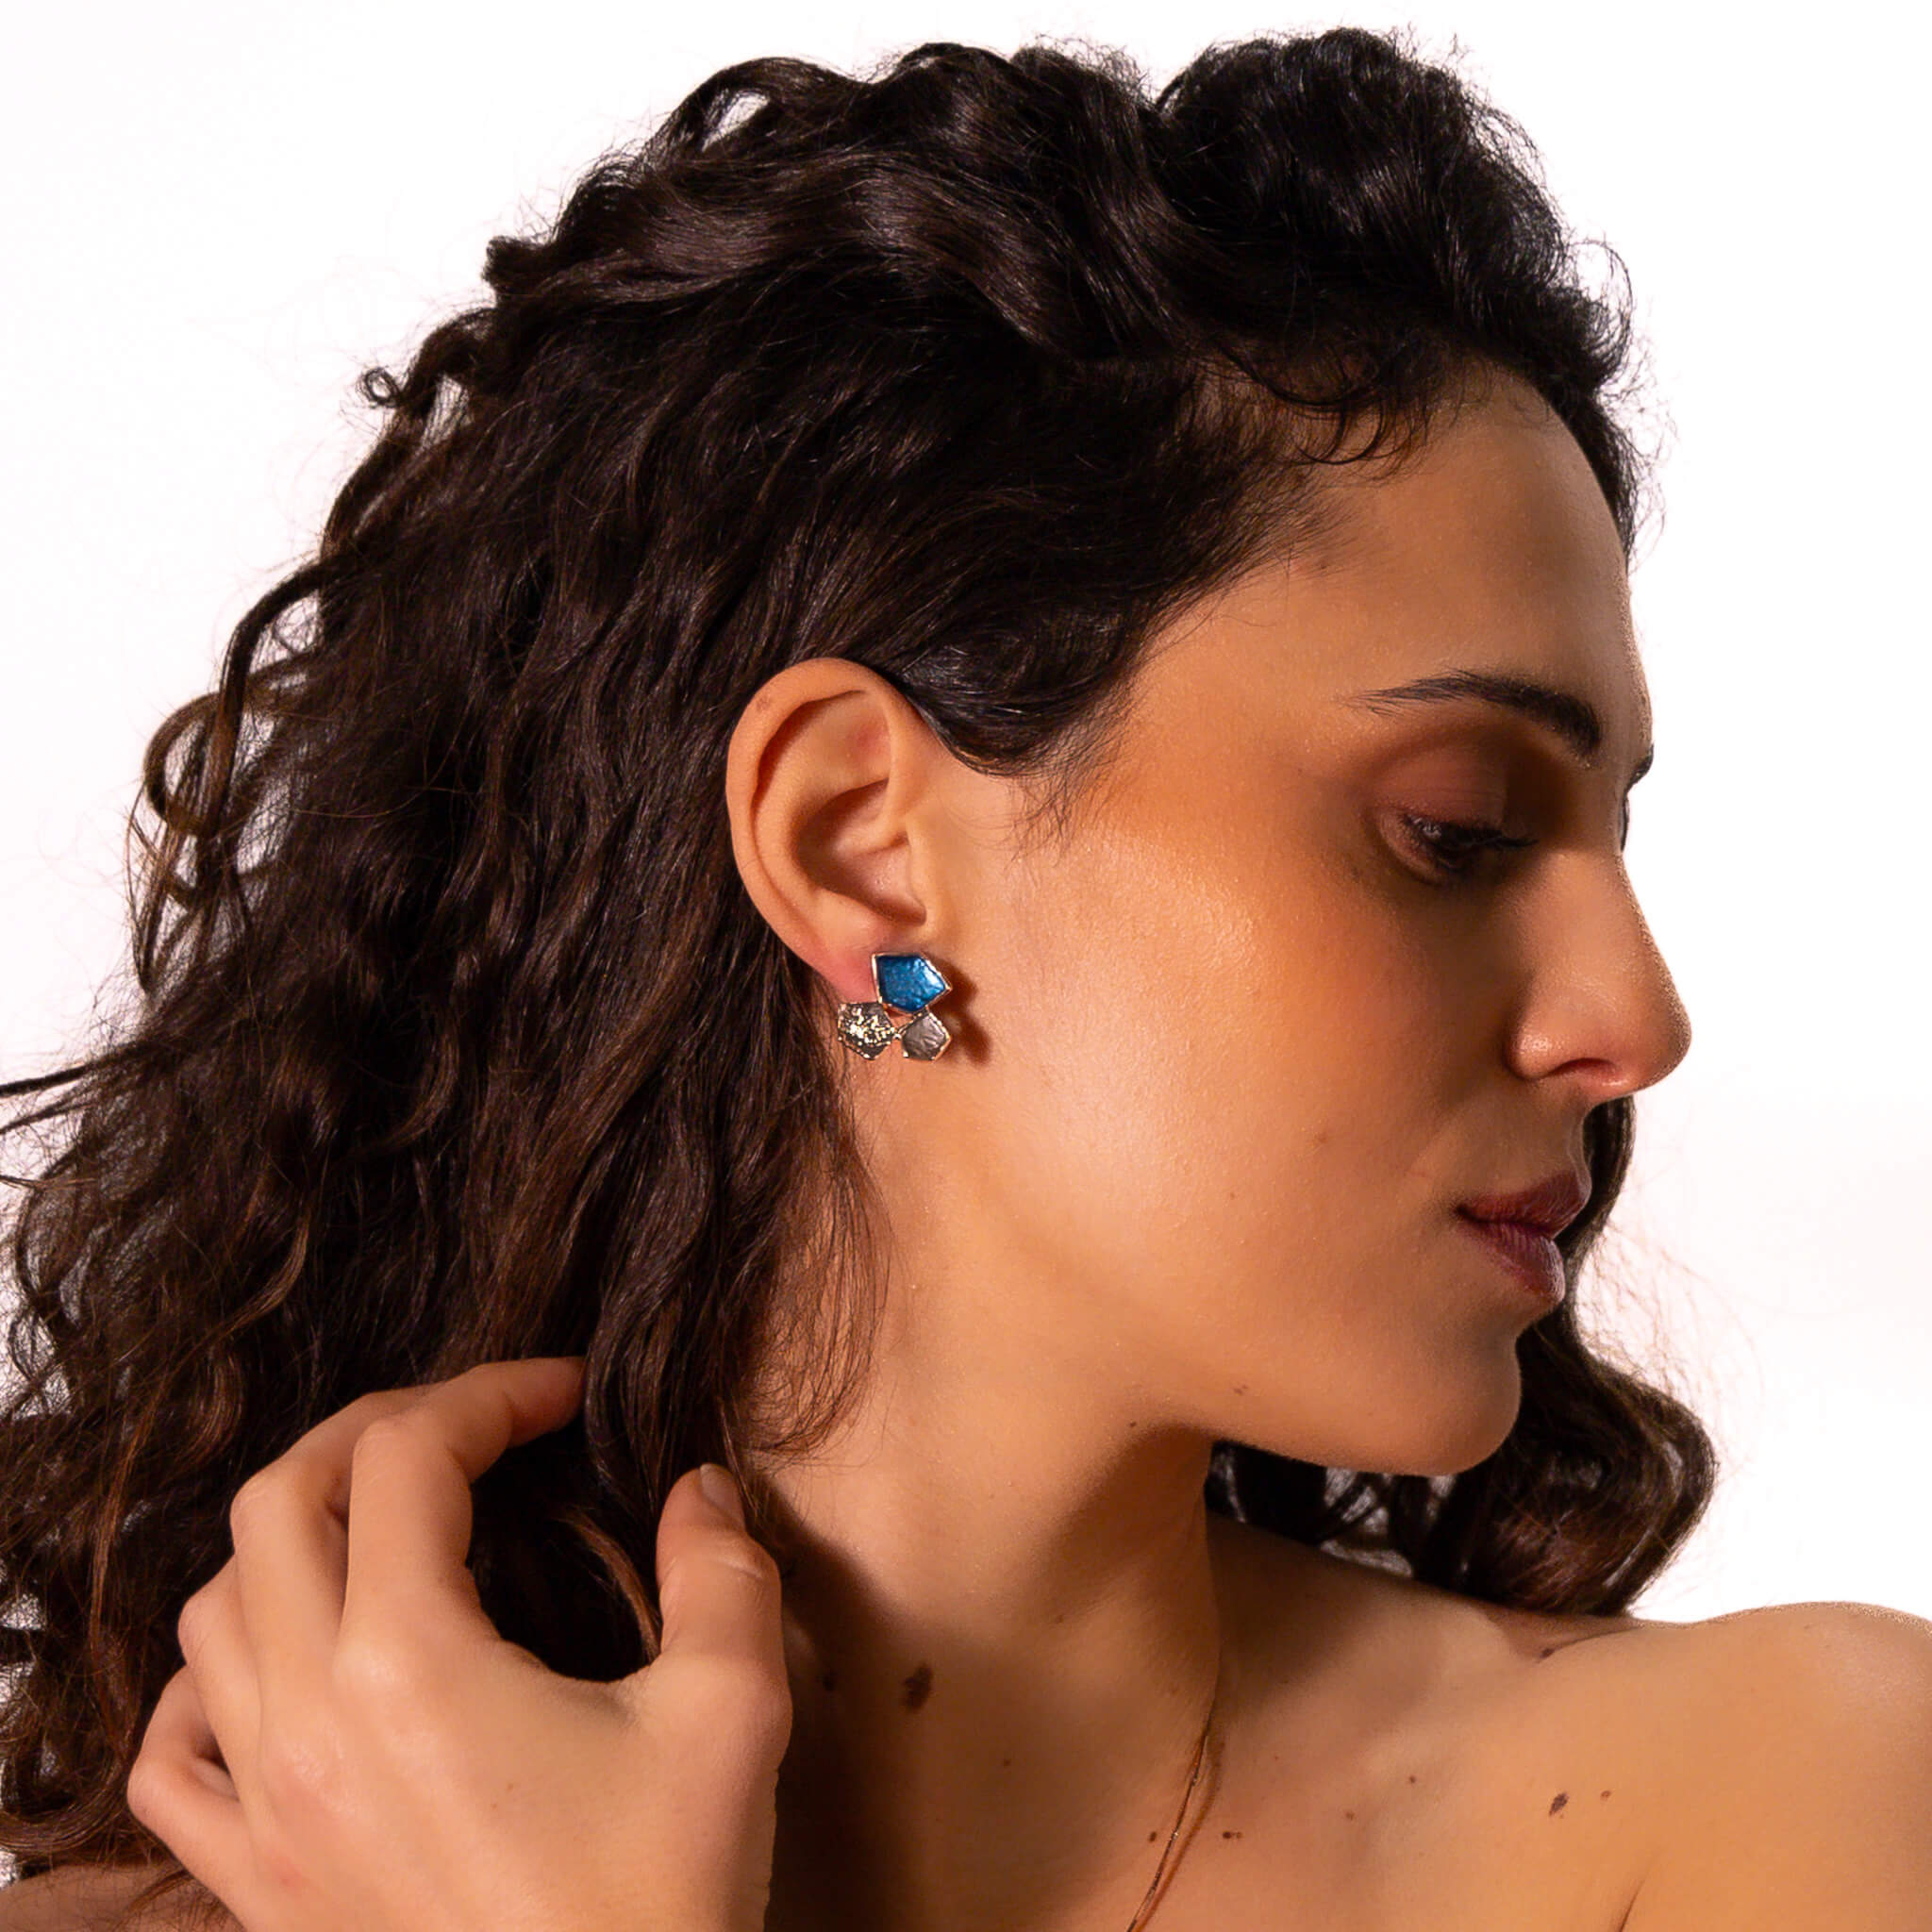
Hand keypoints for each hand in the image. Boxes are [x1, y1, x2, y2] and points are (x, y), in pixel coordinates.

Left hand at [127, 1358, 792, 1931]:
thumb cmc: (654, 1907)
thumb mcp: (727, 1717)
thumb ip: (723, 1575)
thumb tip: (700, 1489)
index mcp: (411, 1663)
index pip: (406, 1456)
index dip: (489, 1394)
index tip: (561, 1394)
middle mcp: (308, 1721)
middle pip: (281, 1503)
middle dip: (377, 1431)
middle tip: (471, 1428)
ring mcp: (266, 1810)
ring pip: (212, 1612)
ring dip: (292, 1537)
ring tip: (386, 1527)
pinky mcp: (258, 1888)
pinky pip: (170, 1764)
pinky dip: (200, 1688)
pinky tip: (270, 1669)